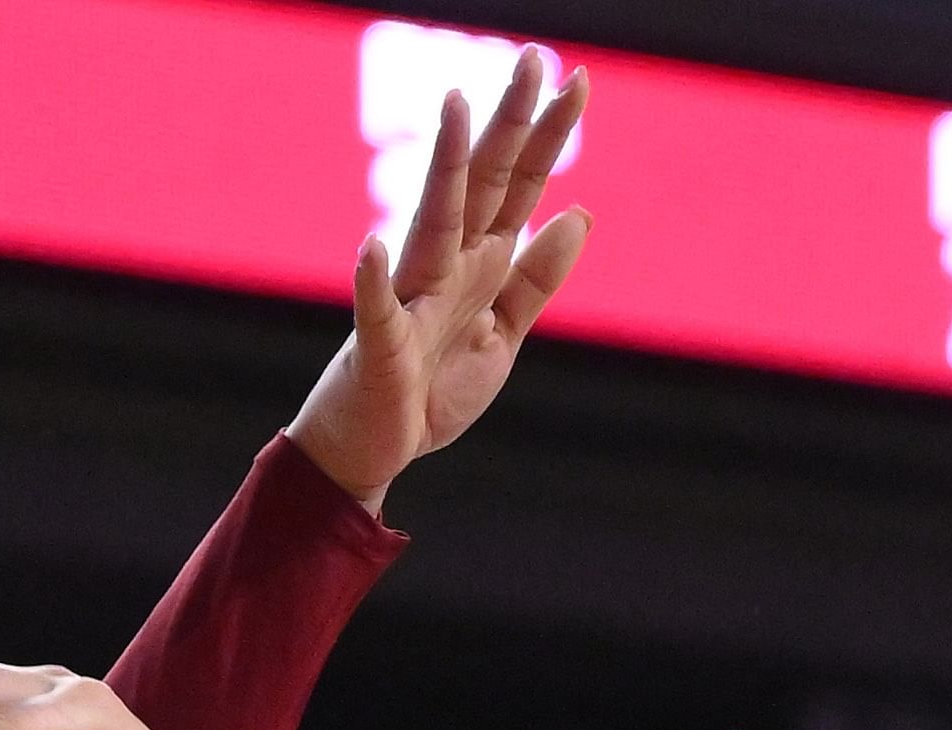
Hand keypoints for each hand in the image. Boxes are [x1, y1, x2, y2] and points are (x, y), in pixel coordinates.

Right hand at [290, 52, 590, 509]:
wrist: (378, 448)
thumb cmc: (431, 387)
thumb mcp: (504, 334)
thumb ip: (536, 278)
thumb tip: (579, 213)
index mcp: (480, 261)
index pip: (520, 185)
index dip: (548, 136)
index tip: (577, 79)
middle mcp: (447, 265)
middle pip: (483, 182)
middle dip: (507, 123)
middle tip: (531, 59)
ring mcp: (411, 298)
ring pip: (433, 222)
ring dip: (444, 167)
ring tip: (455, 107)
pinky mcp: (381, 346)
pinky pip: (376, 311)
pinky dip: (373, 282)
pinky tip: (371, 249)